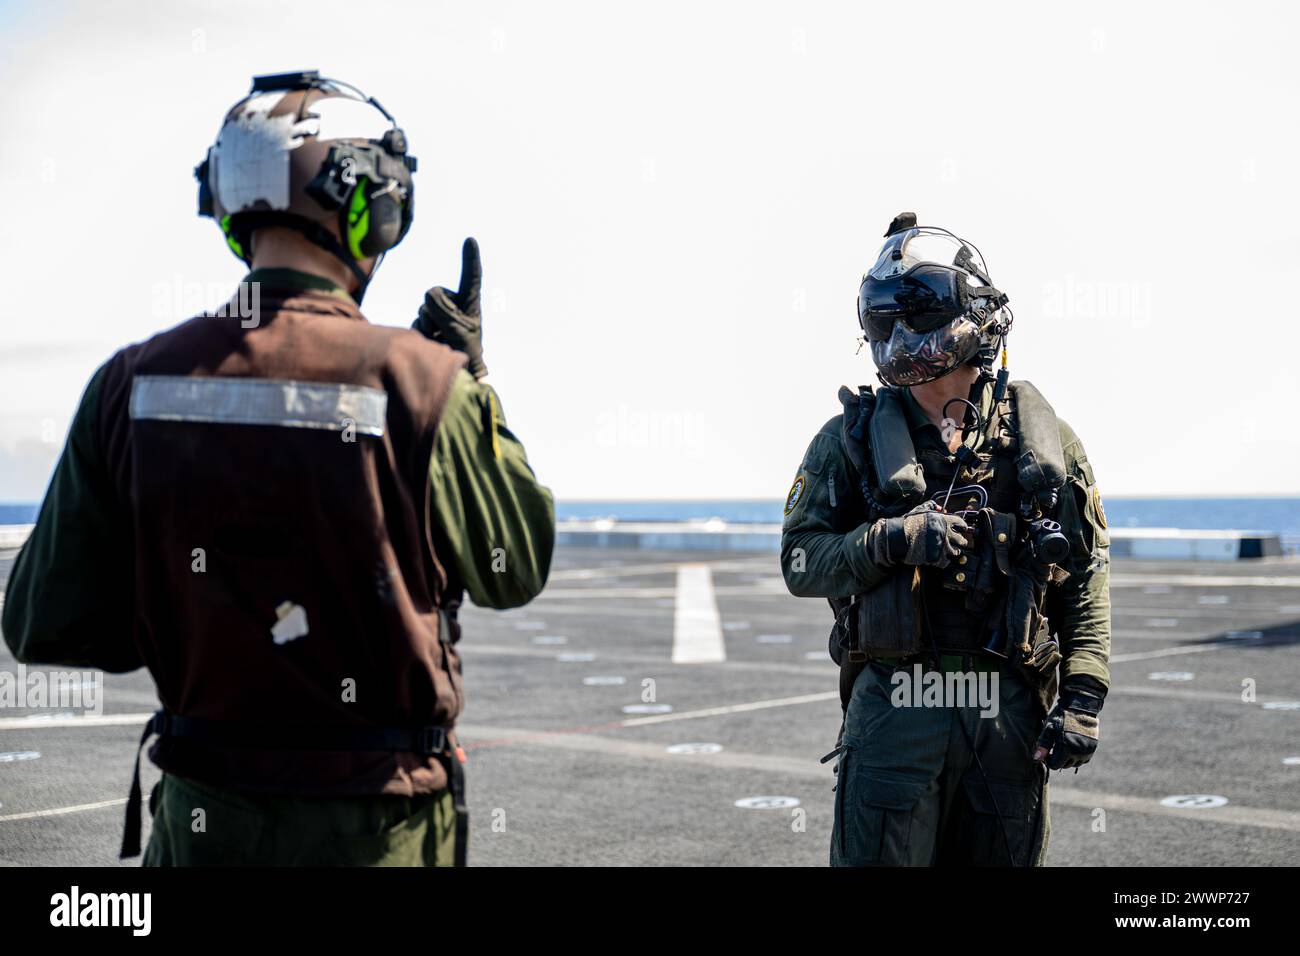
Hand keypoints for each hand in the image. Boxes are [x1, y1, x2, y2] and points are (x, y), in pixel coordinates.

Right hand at [413, 237, 485, 378]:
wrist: (454, 373)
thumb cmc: (464, 352)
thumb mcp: (458, 331)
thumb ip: (444, 312)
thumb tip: (429, 297)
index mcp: (470, 302)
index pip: (471, 277)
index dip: (470, 259)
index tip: (470, 240)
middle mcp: (454, 303)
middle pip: (434, 293)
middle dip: (437, 313)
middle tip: (447, 333)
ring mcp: (439, 312)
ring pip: (424, 308)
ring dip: (430, 325)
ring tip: (442, 339)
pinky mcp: (427, 322)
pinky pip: (417, 321)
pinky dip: (423, 332)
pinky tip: (433, 341)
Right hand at [866, 501, 969, 568]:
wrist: (898, 537)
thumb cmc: (908, 524)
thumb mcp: (920, 510)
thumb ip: (932, 507)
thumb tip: (941, 508)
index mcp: (943, 521)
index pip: (961, 524)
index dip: (962, 527)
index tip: (961, 530)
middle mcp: (946, 533)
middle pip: (962, 540)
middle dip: (960, 541)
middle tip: (957, 542)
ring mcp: (942, 546)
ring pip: (956, 552)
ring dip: (953, 552)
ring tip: (948, 551)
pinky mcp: (937, 558)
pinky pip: (947, 561)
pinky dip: (944, 561)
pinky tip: (940, 558)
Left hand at [1033, 685, 1103, 769]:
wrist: (1080, 707)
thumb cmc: (1061, 717)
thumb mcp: (1049, 729)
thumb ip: (1043, 745)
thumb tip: (1037, 759)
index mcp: (1066, 748)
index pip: (1055, 765)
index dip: (1048, 759)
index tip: (1047, 750)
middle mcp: (1078, 752)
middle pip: (1064, 765)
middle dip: (1057, 758)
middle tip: (1054, 747)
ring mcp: (1086, 751)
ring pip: (1075, 763)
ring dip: (1068, 758)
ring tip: (1063, 745)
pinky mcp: (1092, 748)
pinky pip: (1084, 759)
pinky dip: (1077, 756)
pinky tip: (1072, 747)